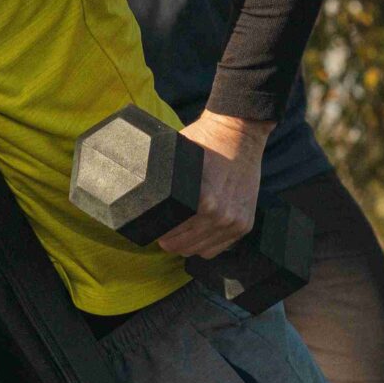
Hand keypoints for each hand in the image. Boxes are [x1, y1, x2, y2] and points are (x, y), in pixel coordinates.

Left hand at [157, 110, 270, 259]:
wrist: (240, 131)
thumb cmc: (204, 141)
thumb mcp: (176, 158)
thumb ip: (163, 182)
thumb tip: (138, 194)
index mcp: (201, 200)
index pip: (168, 233)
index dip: (156, 230)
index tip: (152, 224)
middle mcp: (219, 216)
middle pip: (181, 246)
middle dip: (168, 239)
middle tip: (163, 227)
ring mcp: (234, 222)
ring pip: (198, 250)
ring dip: (187, 243)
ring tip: (180, 229)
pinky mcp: (244, 224)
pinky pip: (217, 249)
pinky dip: (205, 243)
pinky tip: (198, 230)